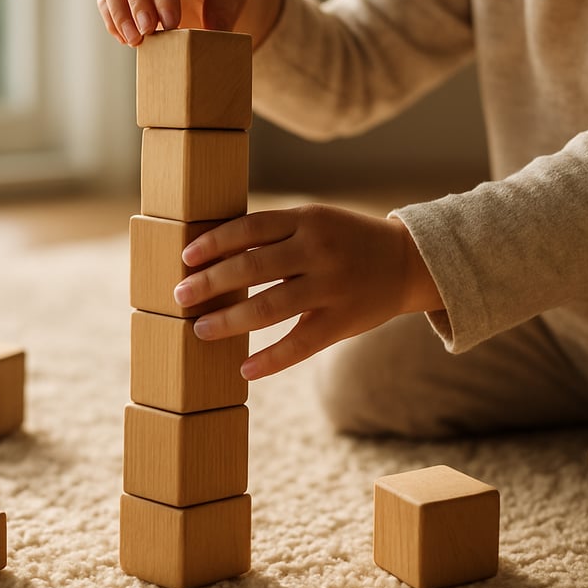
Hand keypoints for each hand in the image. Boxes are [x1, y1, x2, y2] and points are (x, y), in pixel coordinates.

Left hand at [173, 204, 442, 379]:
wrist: (407, 262)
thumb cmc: (346, 240)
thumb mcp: (315, 221)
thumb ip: (275, 233)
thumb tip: (217, 253)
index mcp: (308, 219)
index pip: (251, 227)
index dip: (214, 242)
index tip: (185, 257)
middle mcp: (319, 250)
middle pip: (253, 267)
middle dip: (211, 283)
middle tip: (180, 296)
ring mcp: (332, 287)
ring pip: (270, 307)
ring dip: (229, 321)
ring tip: (200, 330)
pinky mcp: (343, 321)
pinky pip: (300, 345)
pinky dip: (270, 359)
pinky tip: (245, 368)